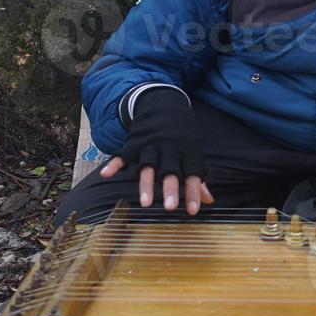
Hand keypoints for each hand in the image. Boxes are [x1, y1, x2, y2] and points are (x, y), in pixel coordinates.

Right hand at [99, 88, 214, 213]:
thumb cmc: (183, 135)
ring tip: (145, 203)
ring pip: (148, 166)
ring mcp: (151, 144)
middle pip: (170, 170)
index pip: (193, 173)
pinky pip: (123, 153)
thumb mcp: (194, 150)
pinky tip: (106, 174)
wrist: (164, 104)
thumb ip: (198, 176)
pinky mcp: (134, 141)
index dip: (194, 192)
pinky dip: (115, 163)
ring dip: (147, 184)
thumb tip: (209, 200)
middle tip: (170, 207)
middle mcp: (170, 148)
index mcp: (188, 150)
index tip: (194, 211)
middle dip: (170, 189)